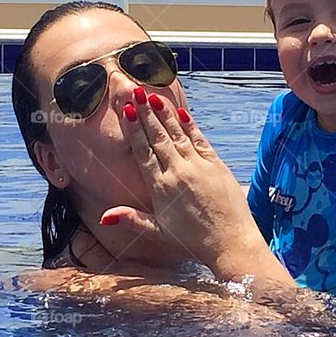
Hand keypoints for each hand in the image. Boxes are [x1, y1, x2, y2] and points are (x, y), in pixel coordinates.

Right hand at [102, 94, 294, 289]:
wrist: (231, 244)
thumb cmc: (193, 242)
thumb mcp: (159, 233)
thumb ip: (132, 220)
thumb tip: (104, 216)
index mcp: (161, 188)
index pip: (144, 152)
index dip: (135, 130)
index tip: (128, 111)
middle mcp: (179, 173)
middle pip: (159, 138)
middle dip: (146, 114)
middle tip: (136, 92)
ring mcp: (200, 167)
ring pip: (178, 135)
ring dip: (165, 114)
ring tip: (153, 96)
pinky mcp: (217, 166)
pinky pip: (201, 141)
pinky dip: (190, 126)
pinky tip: (182, 113)